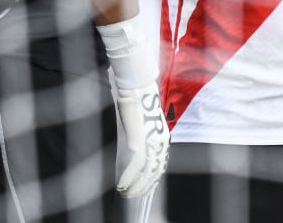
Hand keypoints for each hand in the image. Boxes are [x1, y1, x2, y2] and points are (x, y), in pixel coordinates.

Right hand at [112, 81, 169, 196]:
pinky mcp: (141, 140)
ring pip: (146, 171)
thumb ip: (137, 136)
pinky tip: (121, 184)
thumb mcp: (139, 122)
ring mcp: (152, 141)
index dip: (152, 178)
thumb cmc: (136, 101)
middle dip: (144, 185)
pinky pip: (136, 165)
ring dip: (135, 185)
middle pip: (155, 170)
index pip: (160, 163)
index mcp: (162, 136)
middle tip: (133, 195)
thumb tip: (130, 149)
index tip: (145, 187)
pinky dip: (127, 176)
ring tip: (126, 193)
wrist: (136, 87)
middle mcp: (160, 141)